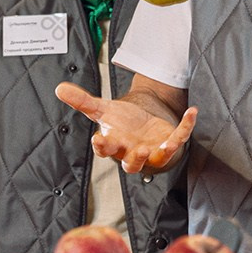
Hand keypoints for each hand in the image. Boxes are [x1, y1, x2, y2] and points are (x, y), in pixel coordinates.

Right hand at [55, 82, 194, 173]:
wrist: (142, 123)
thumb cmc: (121, 122)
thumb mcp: (102, 109)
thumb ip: (82, 101)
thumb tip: (59, 88)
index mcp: (114, 144)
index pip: (105, 149)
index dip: (102, 146)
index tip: (98, 140)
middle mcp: (132, 152)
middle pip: (131, 164)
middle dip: (134, 158)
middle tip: (137, 149)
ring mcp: (151, 151)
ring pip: (155, 159)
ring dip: (160, 153)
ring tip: (166, 144)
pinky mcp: (168, 144)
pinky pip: (178, 138)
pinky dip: (186, 126)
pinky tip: (192, 112)